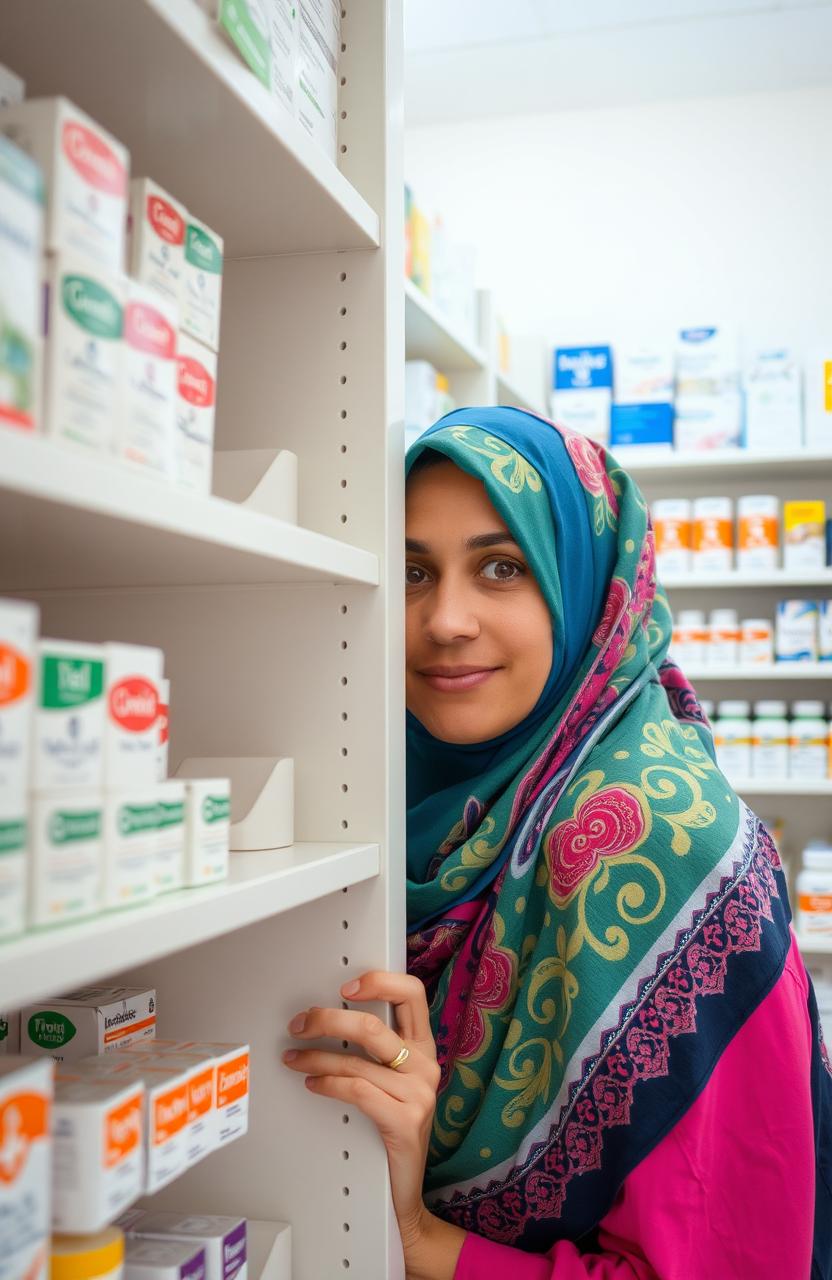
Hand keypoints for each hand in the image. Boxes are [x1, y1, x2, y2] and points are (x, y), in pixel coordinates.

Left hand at [281, 969, 448, 1267]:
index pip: (412, 994)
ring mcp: (419, 1093)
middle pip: (375, 1025)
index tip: (346, 986)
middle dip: (328, 1019)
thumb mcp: (392, 1082)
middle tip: (299, 1024)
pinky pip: (358, 1090)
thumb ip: (373, 1052)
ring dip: (316, 1054)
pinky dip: (329, 1082)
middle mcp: (426, 1064)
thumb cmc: (391, 1128)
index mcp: (423, 1047)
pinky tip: (313, 1083)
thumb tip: (327, 1019)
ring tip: (293, 1057)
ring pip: (358, 1059)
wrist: (402, 1192)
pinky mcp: (406, 1121)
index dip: (380, 981)